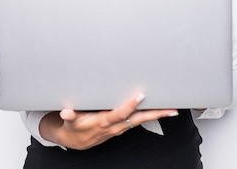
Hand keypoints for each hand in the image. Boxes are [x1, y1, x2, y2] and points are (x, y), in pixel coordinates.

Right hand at [39, 93, 178, 149]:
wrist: (77, 141)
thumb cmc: (75, 127)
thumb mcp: (69, 122)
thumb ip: (69, 116)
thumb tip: (66, 112)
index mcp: (104, 122)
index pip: (120, 114)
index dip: (129, 106)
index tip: (139, 96)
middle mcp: (115, 126)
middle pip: (138, 119)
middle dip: (155, 114)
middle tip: (170, 109)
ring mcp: (121, 127)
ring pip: (141, 120)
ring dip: (157, 115)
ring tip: (171, 109)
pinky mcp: (123, 126)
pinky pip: (139, 121)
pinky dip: (150, 116)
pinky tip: (159, 111)